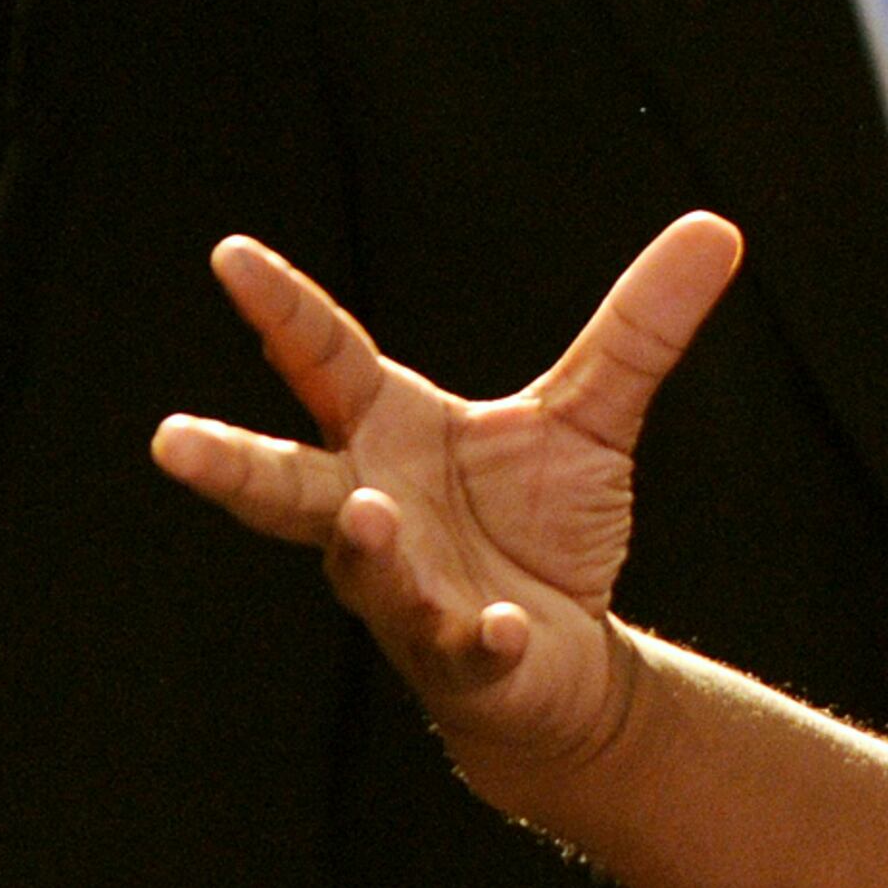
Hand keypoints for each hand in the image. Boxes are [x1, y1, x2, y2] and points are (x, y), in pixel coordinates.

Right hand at [150, 215, 743, 780]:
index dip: (280, 310)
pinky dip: (480, 639)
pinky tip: (503, 628)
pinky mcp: (464, 661)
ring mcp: (407, 593)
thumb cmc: (540, 528)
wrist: (561, 662)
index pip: (322, 361)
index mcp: (385, 435)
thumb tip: (715, 225)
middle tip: (171, 441)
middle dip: (232, 467)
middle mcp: (372, 513)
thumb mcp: (591, 415)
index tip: (230, 254)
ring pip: (366, 572)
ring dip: (364, 548)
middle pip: (288, 487)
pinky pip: (464, 650)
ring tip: (366, 514)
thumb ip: (638, 329)